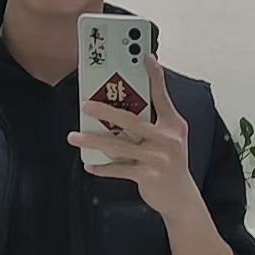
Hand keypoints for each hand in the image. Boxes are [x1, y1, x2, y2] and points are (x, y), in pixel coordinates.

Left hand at [67, 53, 199, 219]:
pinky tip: (89, 165)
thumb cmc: (170, 163)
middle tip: (84, 103)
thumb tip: (117, 112)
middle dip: (105, 110)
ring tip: (74, 137)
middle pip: (131, 120)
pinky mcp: (148, 175)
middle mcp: (167, 138)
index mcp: (173, 124)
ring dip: (93, 141)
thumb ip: (151, 123)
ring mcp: (158, 158)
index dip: (155, 76)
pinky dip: (102, 168)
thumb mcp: (169, 139)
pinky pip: (119, 169)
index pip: (162, 96)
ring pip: (118, 145)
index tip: (146, 57)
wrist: (181, 198)